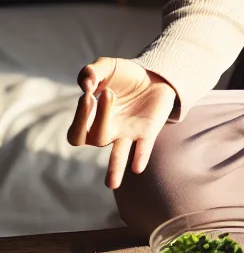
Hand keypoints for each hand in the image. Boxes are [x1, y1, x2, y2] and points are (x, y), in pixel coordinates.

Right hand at [66, 57, 177, 189]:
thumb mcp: (107, 66)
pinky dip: (140, 156)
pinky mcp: (148, 130)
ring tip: (112, 185)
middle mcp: (109, 130)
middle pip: (95, 139)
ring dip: (115, 168)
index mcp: (93, 119)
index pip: (78, 130)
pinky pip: (144, 147)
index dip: (80, 114)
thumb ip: (91, 72)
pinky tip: (138, 168)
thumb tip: (85, 84)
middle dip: (97, 121)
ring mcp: (128, 132)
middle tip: (106, 96)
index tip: (89, 92)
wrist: (155, 74)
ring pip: (118, 154)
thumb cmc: (126, 75)